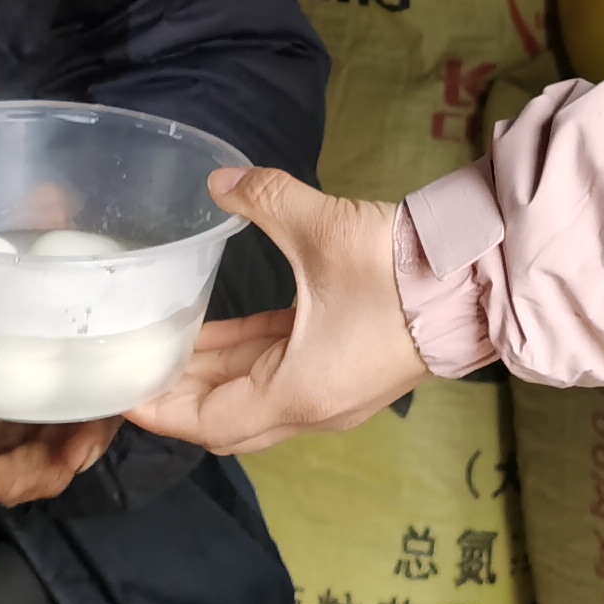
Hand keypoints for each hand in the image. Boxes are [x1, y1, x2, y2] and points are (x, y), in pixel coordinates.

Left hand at [124, 169, 429, 453]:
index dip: (160, 410)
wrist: (481, 276)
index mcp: (299, 393)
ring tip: (168, 344)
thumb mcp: (320, 227)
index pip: (207, 423)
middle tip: (137, 366)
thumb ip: (261, 198)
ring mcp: (334, 392)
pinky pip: (283, 373)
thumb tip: (219, 180)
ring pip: (255, 397)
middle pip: (226, 420)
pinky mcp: (349, 368)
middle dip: (180, 397)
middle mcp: (314, 407)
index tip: (122, 391)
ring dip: (214, 374)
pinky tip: (220, 332)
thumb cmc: (400, 268)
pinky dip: (249, 357)